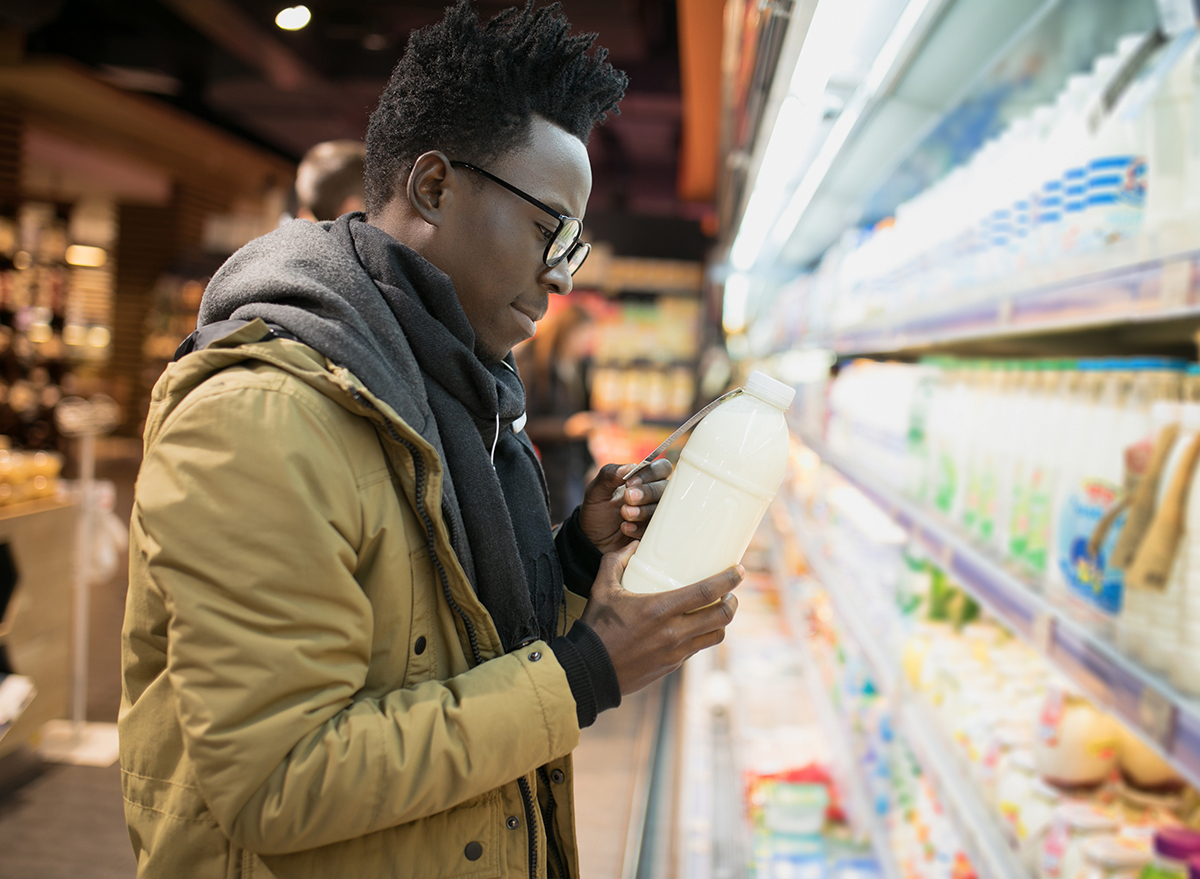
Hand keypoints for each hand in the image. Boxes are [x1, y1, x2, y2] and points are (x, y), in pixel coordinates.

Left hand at [577, 459, 672, 554]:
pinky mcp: (653, 533)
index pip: (661, 468)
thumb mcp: (596, 492)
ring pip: (662, 509)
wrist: (592, 539)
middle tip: (628, 497)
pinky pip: (655, 529)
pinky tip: (625, 528)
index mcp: (644, 479)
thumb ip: (609, 475)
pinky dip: (640, 528)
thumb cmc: (598, 511)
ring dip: (643, 510)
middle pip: (665, 488)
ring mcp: (655, 515)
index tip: (629, 482)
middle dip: (648, 492)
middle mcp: (653, 496)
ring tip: (625, 513)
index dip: (650, 473)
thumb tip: (629, 466)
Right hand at [580, 542, 741, 695]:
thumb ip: (615, 561)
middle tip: (732, 592)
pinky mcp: (672, 666)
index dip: (728, 580)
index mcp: (660, 609)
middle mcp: (674, 632)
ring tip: (719, 609)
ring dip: (722, 621)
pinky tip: (696, 627)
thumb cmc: (595, 627)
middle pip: (721, 616)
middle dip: (733, 602)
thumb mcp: (601, 588)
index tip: (739, 570)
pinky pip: (698, 649)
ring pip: (715, 635)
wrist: (589, 671)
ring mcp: (676, 652)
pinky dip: (703, 636)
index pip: (706, 592)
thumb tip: (633, 545)